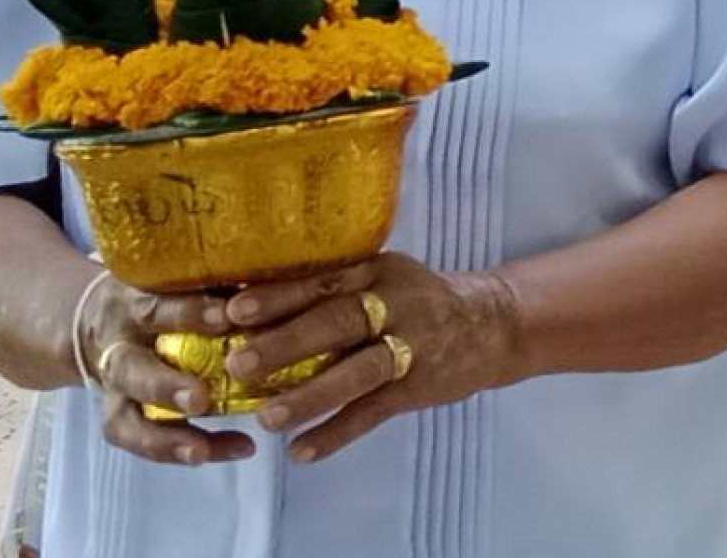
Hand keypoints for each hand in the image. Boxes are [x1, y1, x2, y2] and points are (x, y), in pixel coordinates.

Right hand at [76, 277, 247, 466]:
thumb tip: (276, 266)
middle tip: (200, 399)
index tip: (226, 316)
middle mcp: (119, 347)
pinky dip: (179, 451)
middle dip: (165, 387)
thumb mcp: (179, 278)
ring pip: (124, 417)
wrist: (96, 319)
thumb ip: (218, 279)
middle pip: (131, 370)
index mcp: (135, 304)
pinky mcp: (117, 415)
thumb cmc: (164, 294)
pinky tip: (235, 449)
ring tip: (201, 452)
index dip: (187, 313)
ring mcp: (115, 388)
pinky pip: (138, 439)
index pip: (156, 306)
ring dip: (164, 437)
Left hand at [223, 254, 525, 463]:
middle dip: (288, 343)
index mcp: (376, 274)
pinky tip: (302, 451)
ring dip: (312, 395)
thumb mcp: (381, 280)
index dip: (279, 297)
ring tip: (267, 418)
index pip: (323, 282)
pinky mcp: (422, 385)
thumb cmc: (415, 302)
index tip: (233, 312)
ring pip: (359, 371)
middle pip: (339, 322)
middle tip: (238, 364)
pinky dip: (338, 432)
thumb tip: (240, 313)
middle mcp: (395, 305)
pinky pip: (376, 411)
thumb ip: (329, 292)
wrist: (492, 324)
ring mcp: (413, 346)